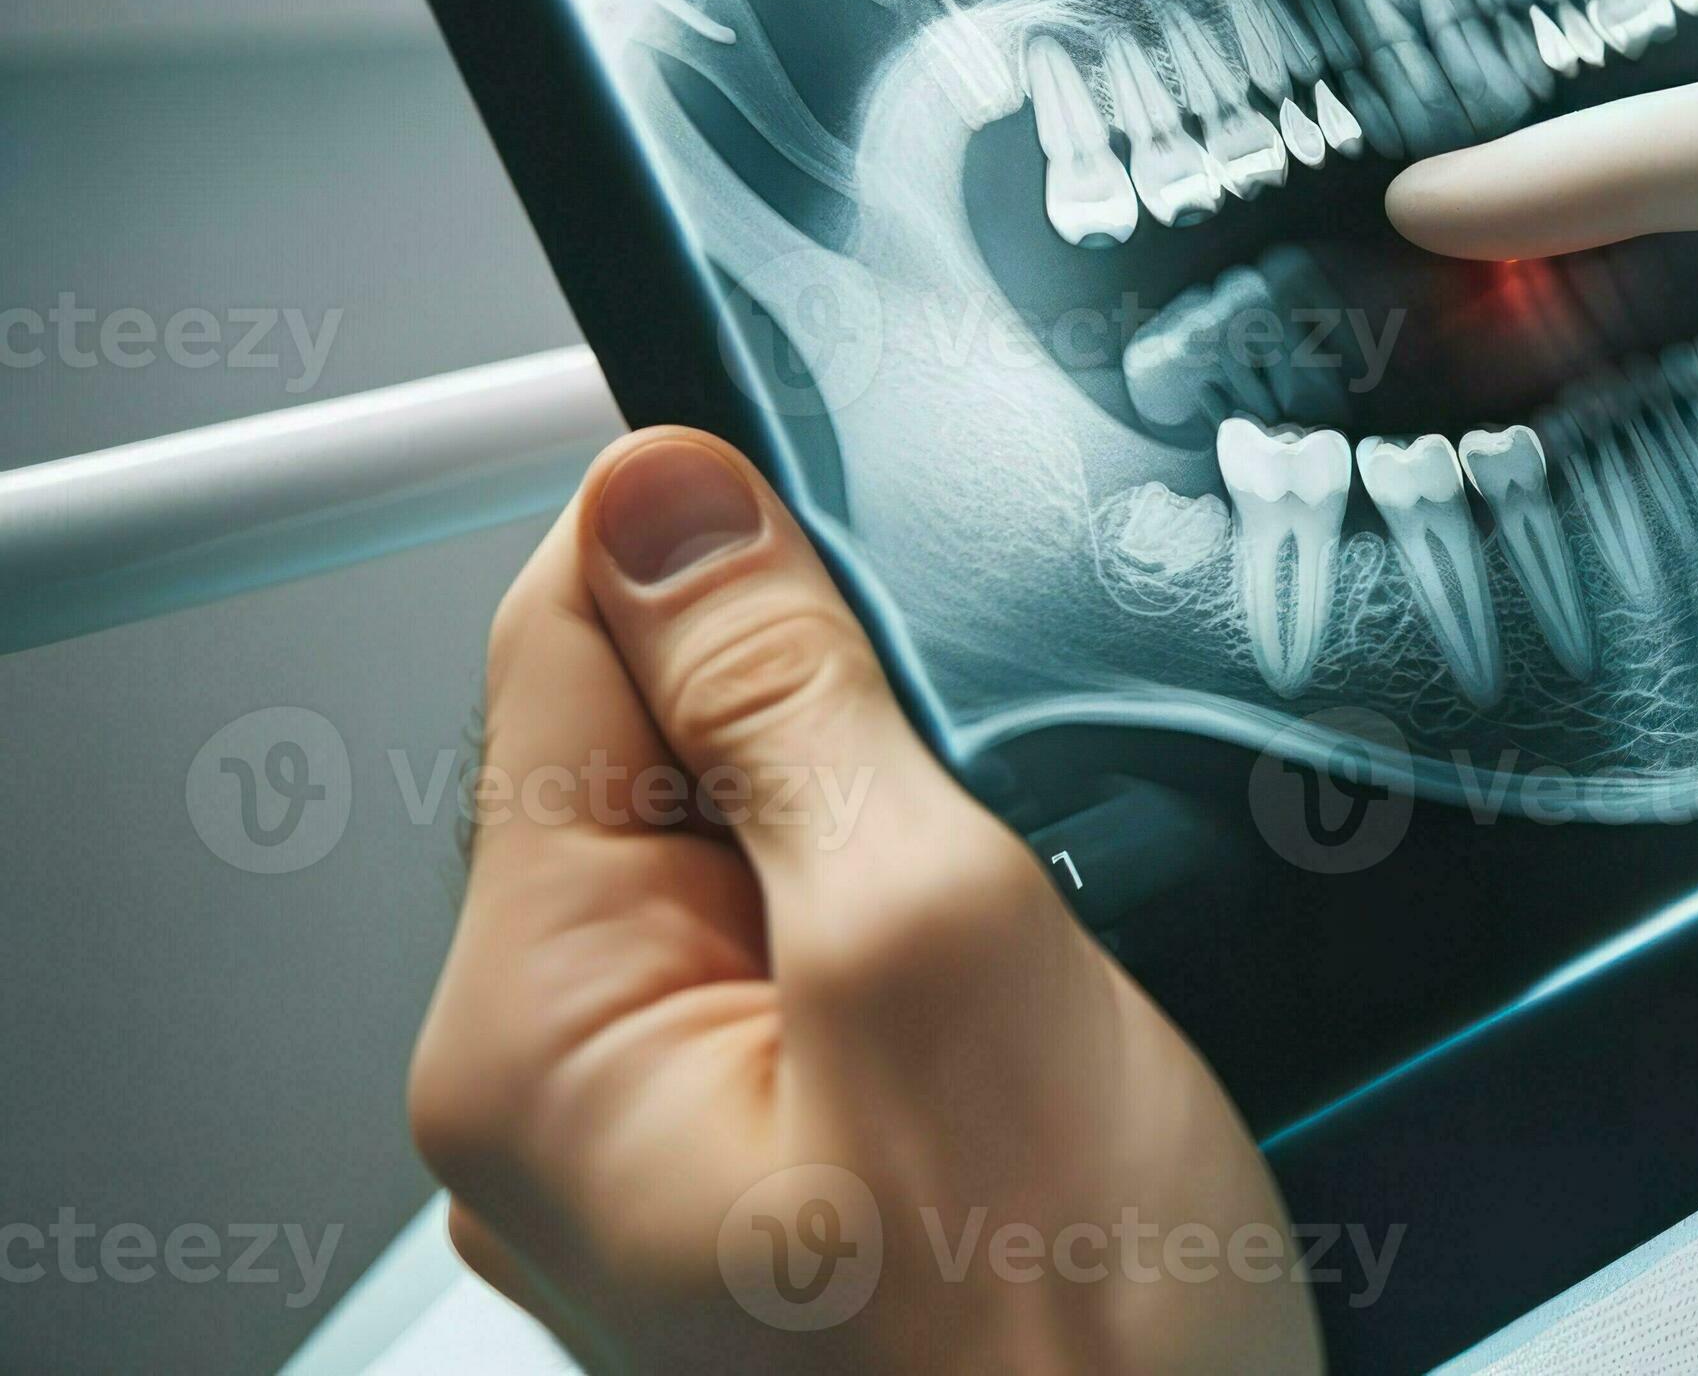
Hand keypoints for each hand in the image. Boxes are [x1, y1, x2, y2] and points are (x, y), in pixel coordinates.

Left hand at [408, 429, 1319, 1372]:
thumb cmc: (1063, 1353)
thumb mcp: (946, 948)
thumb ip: (788, 710)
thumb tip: (668, 505)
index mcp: (534, 1038)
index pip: (554, 652)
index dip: (719, 558)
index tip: (858, 558)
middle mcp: (561, 1098)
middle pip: (656, 752)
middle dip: (842, 732)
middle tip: (991, 838)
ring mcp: (673, 1144)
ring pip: (764, 853)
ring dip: (908, 839)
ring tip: (1024, 956)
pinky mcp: (783, 1166)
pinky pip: (823, 964)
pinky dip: (935, 936)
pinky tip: (1028, 1014)